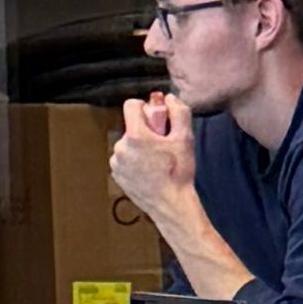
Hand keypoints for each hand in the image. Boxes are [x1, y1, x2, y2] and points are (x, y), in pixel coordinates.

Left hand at [109, 91, 196, 219]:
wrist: (171, 205)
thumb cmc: (179, 173)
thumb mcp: (185, 139)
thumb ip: (179, 112)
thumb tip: (170, 98)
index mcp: (135, 135)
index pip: (131, 105)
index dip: (145, 107)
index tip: (157, 118)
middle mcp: (121, 147)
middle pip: (132, 126)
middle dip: (146, 131)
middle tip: (163, 145)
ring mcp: (117, 162)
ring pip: (128, 144)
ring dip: (140, 147)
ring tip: (157, 161)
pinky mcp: (117, 175)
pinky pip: (125, 159)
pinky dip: (135, 161)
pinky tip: (150, 171)